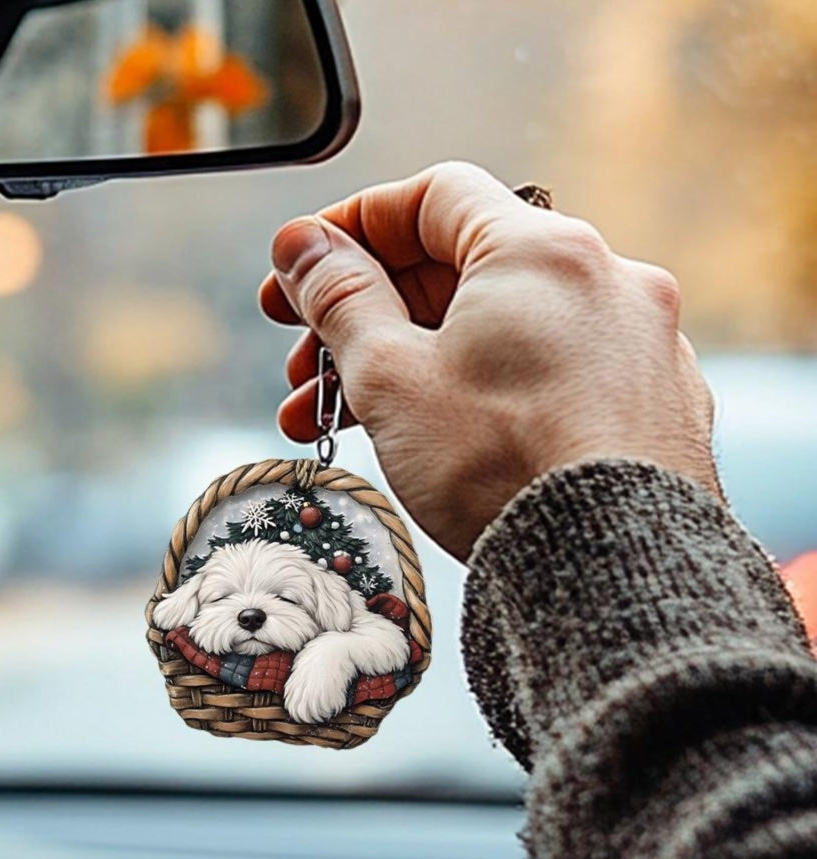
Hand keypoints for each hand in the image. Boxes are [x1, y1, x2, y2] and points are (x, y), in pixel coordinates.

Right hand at [259, 161, 717, 561]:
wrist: (611, 571)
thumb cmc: (501, 466)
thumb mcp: (391, 376)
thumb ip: (340, 297)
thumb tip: (300, 244)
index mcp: (540, 251)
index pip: (432, 198)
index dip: (354, 226)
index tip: (307, 268)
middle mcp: (604, 280)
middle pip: (461, 271)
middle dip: (369, 315)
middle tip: (307, 363)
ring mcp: (635, 343)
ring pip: (499, 330)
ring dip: (413, 364)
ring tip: (342, 419)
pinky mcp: (648, 402)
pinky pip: (546, 372)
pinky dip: (482, 389)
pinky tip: (432, 437)